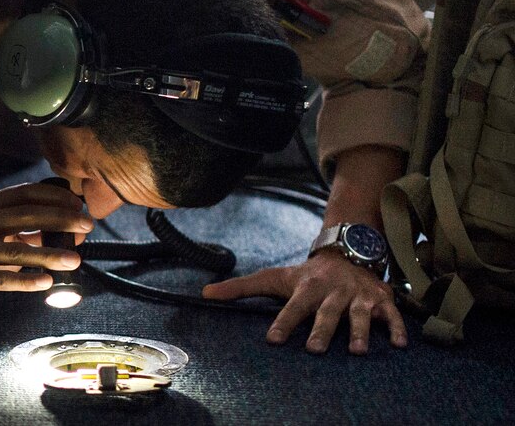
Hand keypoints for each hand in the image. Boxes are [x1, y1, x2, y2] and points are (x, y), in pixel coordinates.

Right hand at [0, 182, 92, 313]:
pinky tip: (47, 282)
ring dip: (49, 254)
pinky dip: (27, 281)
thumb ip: (30, 229)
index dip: (53, 197)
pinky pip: (2, 280)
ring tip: (75, 260)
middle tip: (87, 226)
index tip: (78, 205)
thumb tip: (74, 230)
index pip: (23, 194)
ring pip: (15, 251)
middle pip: (23, 217)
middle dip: (60, 219)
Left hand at [202, 250, 407, 354]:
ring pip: (359, 315)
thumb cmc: (305, 275)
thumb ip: (241, 288)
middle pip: (325, 313)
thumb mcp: (273, 278)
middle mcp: (332, 291)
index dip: (282, 322)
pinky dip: (397, 327)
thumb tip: (204, 293)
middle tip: (314, 349)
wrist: (345, 251)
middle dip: (320, 330)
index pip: (291, 307)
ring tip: (357, 351)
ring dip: (360, 331)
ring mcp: (357, 296)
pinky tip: (399, 344)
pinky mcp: (380, 299)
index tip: (272, 340)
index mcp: (306, 288)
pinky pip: (392, 314)